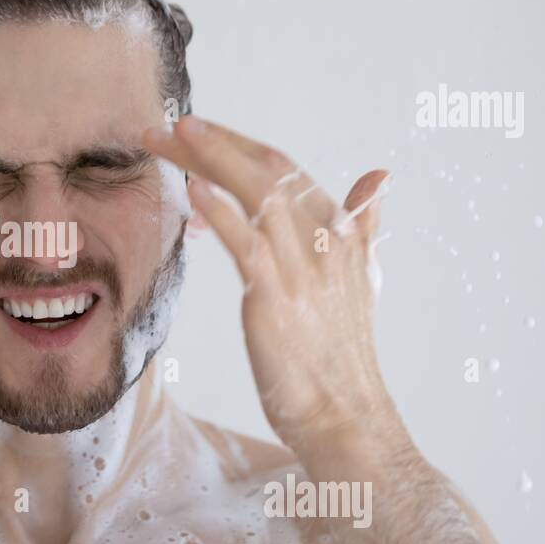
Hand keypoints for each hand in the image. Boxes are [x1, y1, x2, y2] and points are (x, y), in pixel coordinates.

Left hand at [145, 115, 396, 452]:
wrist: (347, 417)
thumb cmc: (344, 355)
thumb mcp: (363, 281)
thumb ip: (365, 225)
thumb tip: (380, 175)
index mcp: (341, 230)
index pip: (283, 166)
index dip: (236, 141)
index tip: (195, 129)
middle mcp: (326, 240)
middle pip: (265, 169)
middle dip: (213, 141)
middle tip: (164, 126)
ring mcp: (302, 268)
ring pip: (256, 194)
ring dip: (207, 160)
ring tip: (167, 137)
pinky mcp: (277, 300)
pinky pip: (247, 245)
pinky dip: (220, 213)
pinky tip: (192, 190)